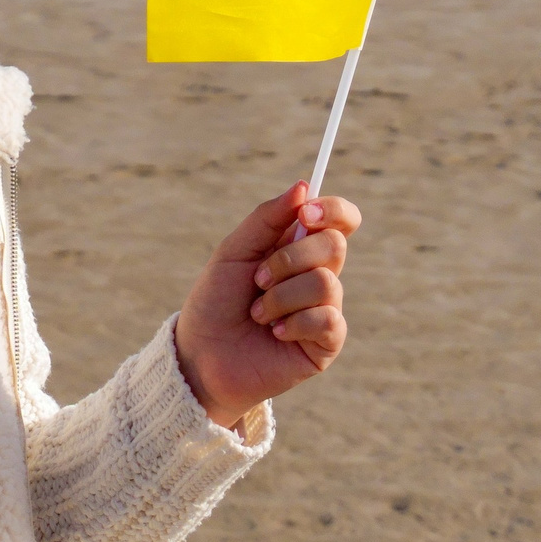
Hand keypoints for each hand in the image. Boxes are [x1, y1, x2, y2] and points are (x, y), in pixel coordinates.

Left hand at [174, 182, 362, 429]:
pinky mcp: (326, 344)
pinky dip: (294, 322)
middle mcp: (318, 276)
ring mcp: (324, 310)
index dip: (332, 210)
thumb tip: (303, 186)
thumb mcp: (234, 251)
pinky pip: (328, 319)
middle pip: (334, 245)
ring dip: (281, 296)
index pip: (340, 220)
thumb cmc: (215, 301)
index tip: (304, 212)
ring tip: (257, 313)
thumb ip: (266, 218)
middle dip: (289, 259)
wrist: (201, 355)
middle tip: (257, 279)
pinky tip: (275, 333)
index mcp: (300, 249)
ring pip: (326, 283)